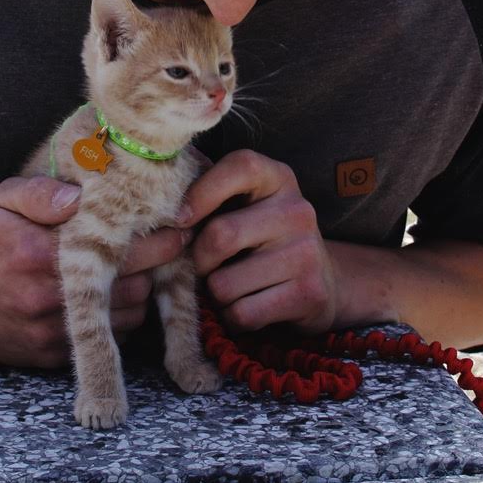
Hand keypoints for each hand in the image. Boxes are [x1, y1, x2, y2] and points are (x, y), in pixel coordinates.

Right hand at [0, 175, 187, 367]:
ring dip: (143, 294)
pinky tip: (114, 294)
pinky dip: (118, 319)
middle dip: (160, 266)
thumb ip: (42, 193)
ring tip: (144, 267)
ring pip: (127, 319)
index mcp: (43, 255)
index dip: (162, 237)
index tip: (180, 221)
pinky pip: (103, 339)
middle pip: (136, 288)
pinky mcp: (47, 356)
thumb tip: (82, 192)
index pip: (124, 249)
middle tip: (172, 242)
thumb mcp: (1, 200)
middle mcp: (49, 298)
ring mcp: (49, 332)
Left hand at [178, 149, 339, 334]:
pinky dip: (233, 317)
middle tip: (203, 266)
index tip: (181, 219)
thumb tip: (160, 204)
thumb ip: (209, 195)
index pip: (240, 166)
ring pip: (225, 283)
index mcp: (278, 178)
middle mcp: (298, 210)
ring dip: (216, 294)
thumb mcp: (244, 205)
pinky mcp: (309, 293)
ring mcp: (307, 252)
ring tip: (231, 286)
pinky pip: (243, 313)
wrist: (322, 280)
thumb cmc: (261, 238)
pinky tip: (247, 306)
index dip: (201, 192)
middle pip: (220, 235)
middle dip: (198, 260)